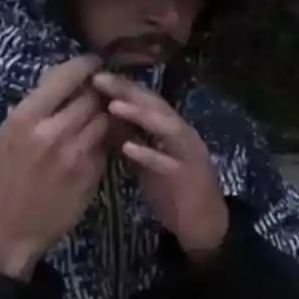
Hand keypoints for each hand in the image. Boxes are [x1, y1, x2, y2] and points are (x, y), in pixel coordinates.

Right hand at [0, 56, 108, 278]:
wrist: (8, 229)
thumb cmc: (2, 180)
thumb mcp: (7, 137)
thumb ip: (36, 111)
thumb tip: (63, 84)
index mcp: (25, 119)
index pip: (65, 77)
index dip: (85, 65)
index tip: (93, 62)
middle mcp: (53, 132)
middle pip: (92, 97)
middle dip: (99, 91)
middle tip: (102, 89)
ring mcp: (76, 154)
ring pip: (105, 119)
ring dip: (107, 114)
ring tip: (103, 114)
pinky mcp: (93, 174)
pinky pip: (107, 145)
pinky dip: (106, 139)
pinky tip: (100, 141)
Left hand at [92, 72, 227, 256]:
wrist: (204, 223)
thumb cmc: (173, 190)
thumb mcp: (148, 159)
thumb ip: (131, 138)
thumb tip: (102, 116)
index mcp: (171, 129)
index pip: (147, 100)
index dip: (122, 86)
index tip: (94, 74)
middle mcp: (183, 135)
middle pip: (157, 105)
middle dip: (128, 91)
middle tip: (100, 78)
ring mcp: (188, 154)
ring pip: (167, 127)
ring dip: (141, 115)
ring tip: (114, 106)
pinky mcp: (189, 177)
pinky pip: (167, 163)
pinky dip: (148, 153)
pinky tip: (128, 147)